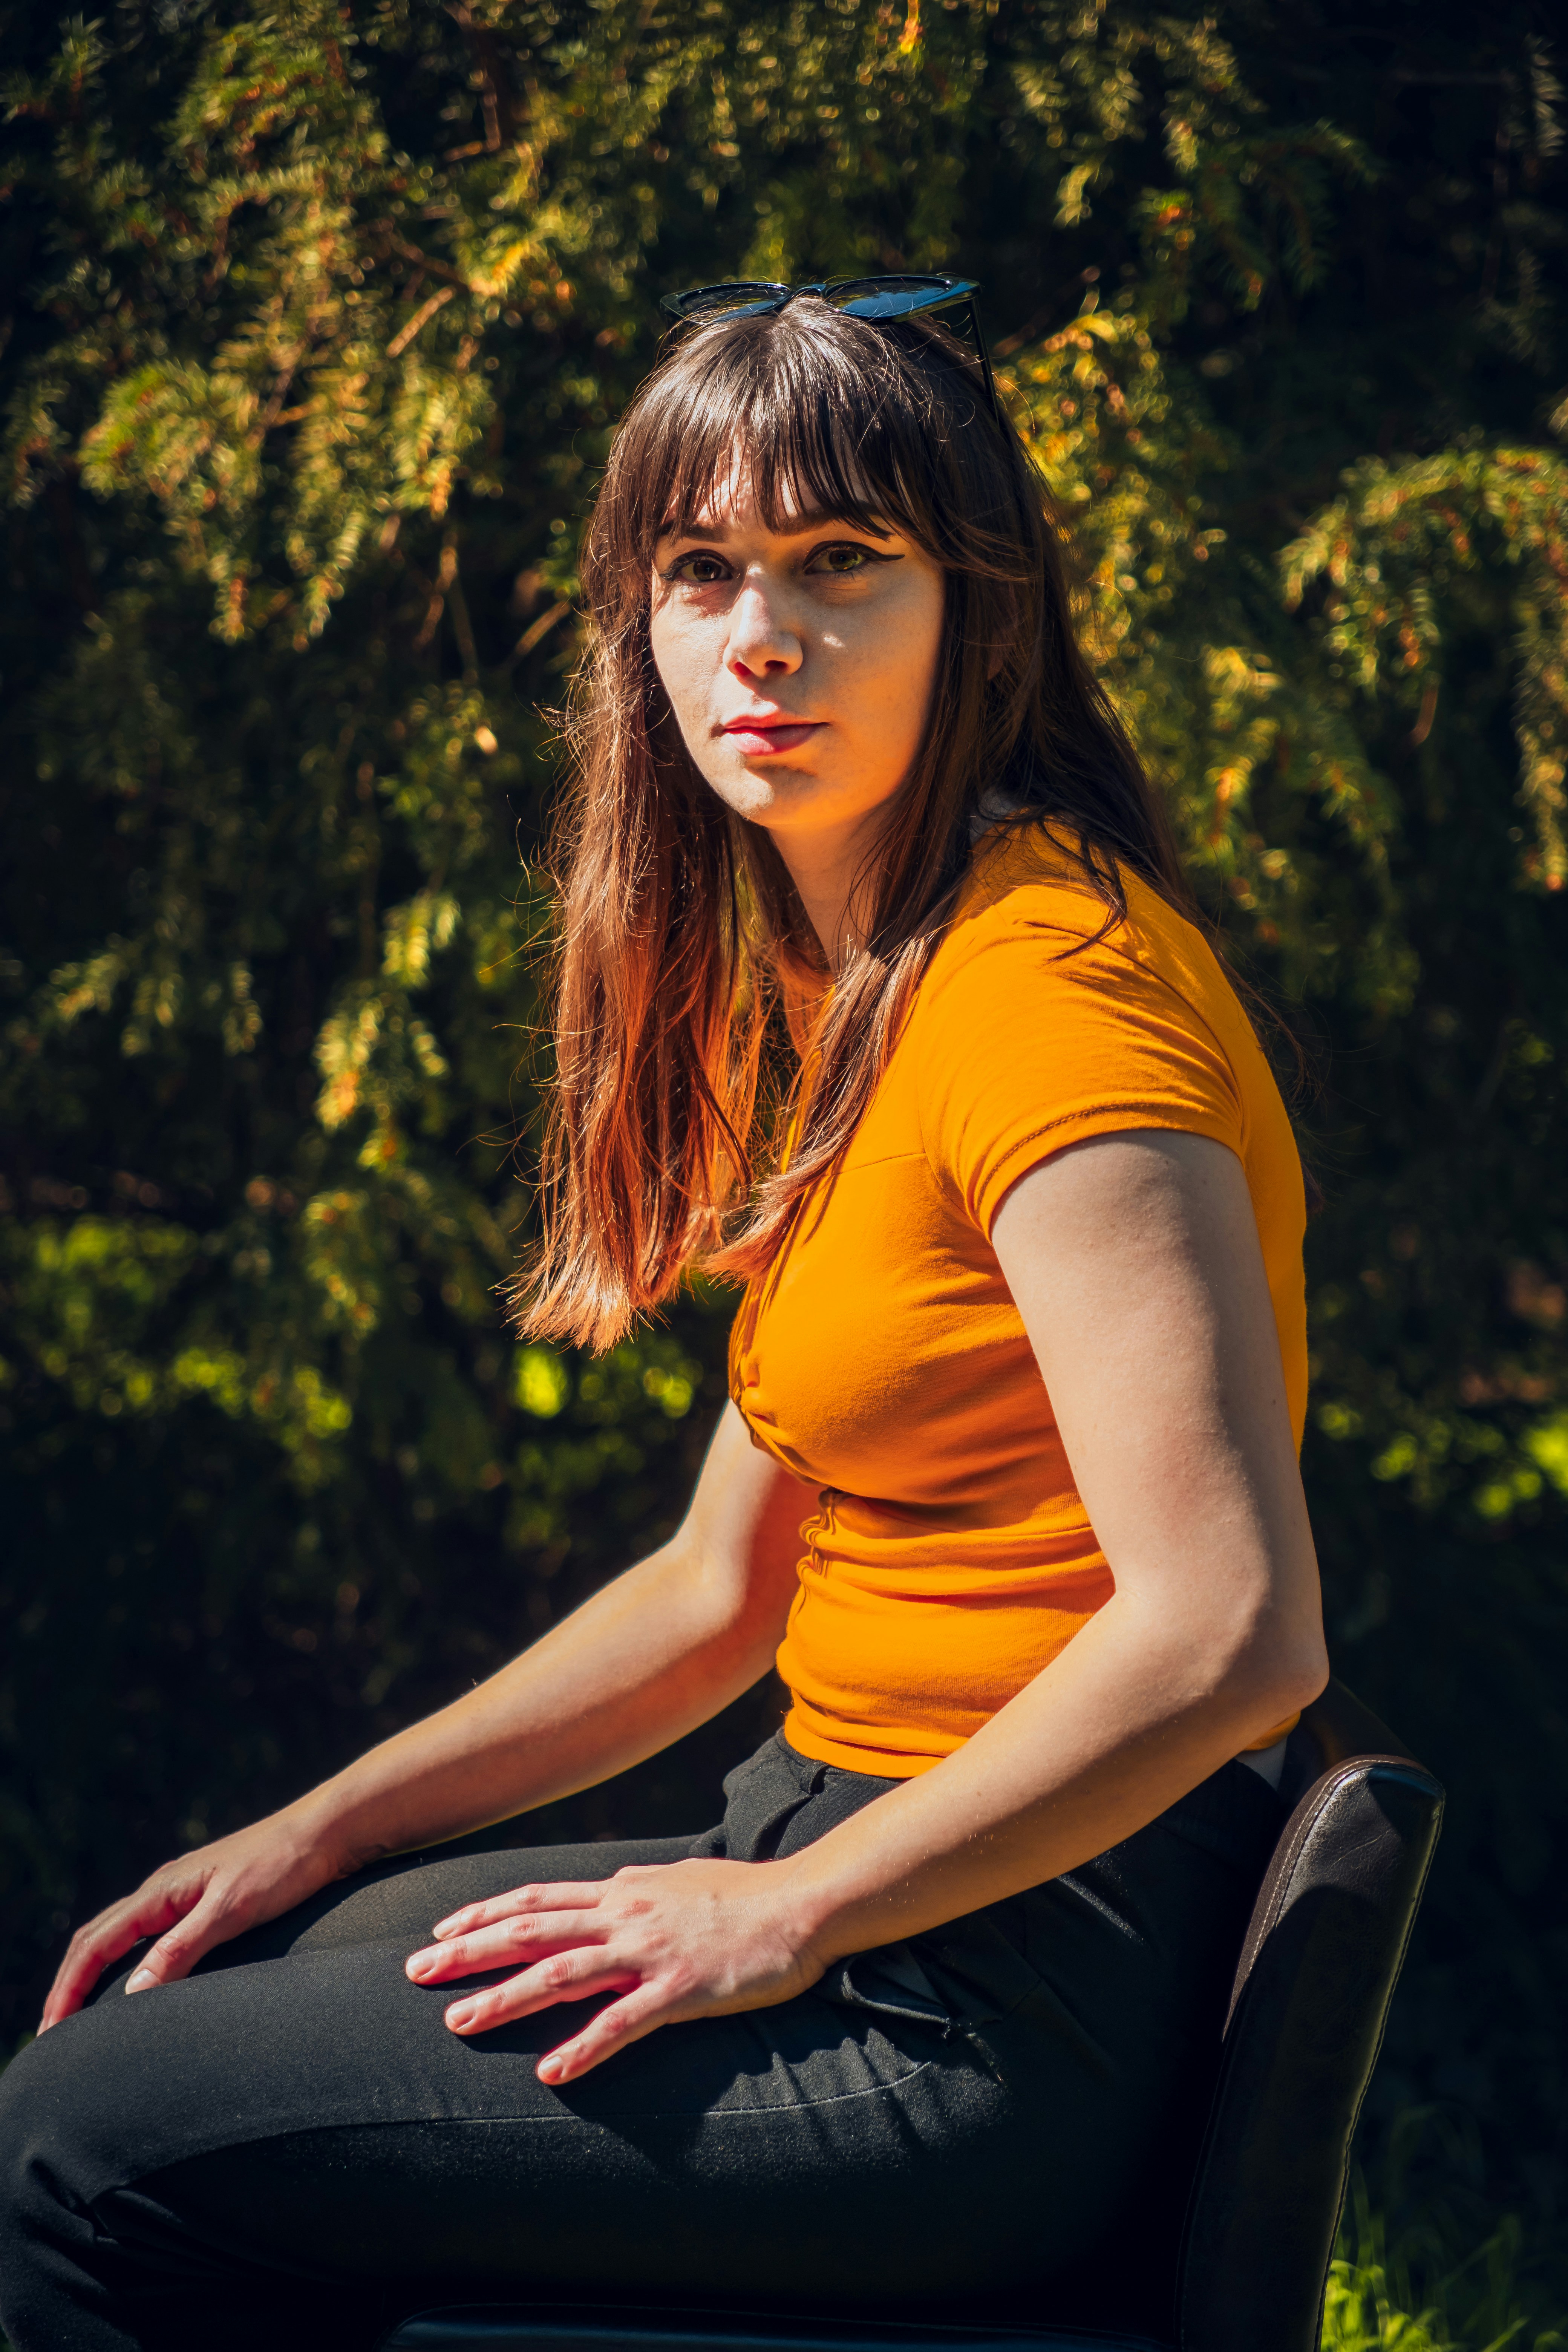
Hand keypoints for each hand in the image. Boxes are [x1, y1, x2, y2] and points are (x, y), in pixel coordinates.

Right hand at [38, 1812, 335, 2029]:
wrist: (326, 1832)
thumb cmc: (284, 1865)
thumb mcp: (232, 1910)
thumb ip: (183, 1948)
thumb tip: (134, 1993)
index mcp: (161, 1891)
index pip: (95, 1944)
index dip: (68, 1989)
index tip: (51, 2030)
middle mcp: (164, 1890)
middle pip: (97, 1939)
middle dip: (70, 1985)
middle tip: (55, 2032)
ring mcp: (184, 1894)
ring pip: (121, 1934)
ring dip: (95, 1972)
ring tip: (83, 2015)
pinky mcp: (206, 1900)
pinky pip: (150, 1933)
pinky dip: (128, 1960)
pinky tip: (140, 1982)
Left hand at [404, 1855, 822, 2083]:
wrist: (800, 1904)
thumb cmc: (743, 1896)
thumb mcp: (677, 1879)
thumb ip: (637, 1890)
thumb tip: (609, 1892)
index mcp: (623, 1890)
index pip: (537, 1897)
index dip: (484, 1912)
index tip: (440, 1929)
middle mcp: (625, 1914)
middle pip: (531, 1929)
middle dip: (468, 1951)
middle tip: (416, 1971)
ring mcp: (650, 1951)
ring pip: (561, 1972)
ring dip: (505, 1998)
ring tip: (458, 2023)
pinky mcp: (680, 1989)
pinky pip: (623, 2021)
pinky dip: (584, 2046)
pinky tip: (552, 2071)